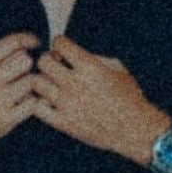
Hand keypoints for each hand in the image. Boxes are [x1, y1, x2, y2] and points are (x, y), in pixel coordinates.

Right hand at [0, 32, 41, 149]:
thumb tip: (31, 42)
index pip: (12, 43)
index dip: (27, 39)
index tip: (35, 42)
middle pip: (24, 60)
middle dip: (25, 66)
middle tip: (20, 74)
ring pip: (31, 81)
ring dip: (30, 85)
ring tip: (19, 91)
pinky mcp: (6, 119)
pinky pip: (32, 102)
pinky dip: (31, 102)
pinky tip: (22, 104)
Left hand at [28, 36, 169, 164]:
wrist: (135, 129)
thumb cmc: (129, 96)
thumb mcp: (116, 68)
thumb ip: (91, 57)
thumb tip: (69, 53)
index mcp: (90, 67)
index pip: (59, 43)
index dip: (60, 44)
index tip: (64, 51)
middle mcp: (76, 84)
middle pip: (43, 62)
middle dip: (48, 60)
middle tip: (55, 67)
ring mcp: (68, 105)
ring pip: (36, 83)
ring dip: (42, 81)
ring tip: (52, 85)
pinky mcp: (64, 123)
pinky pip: (37, 108)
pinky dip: (40, 102)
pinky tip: (50, 102)